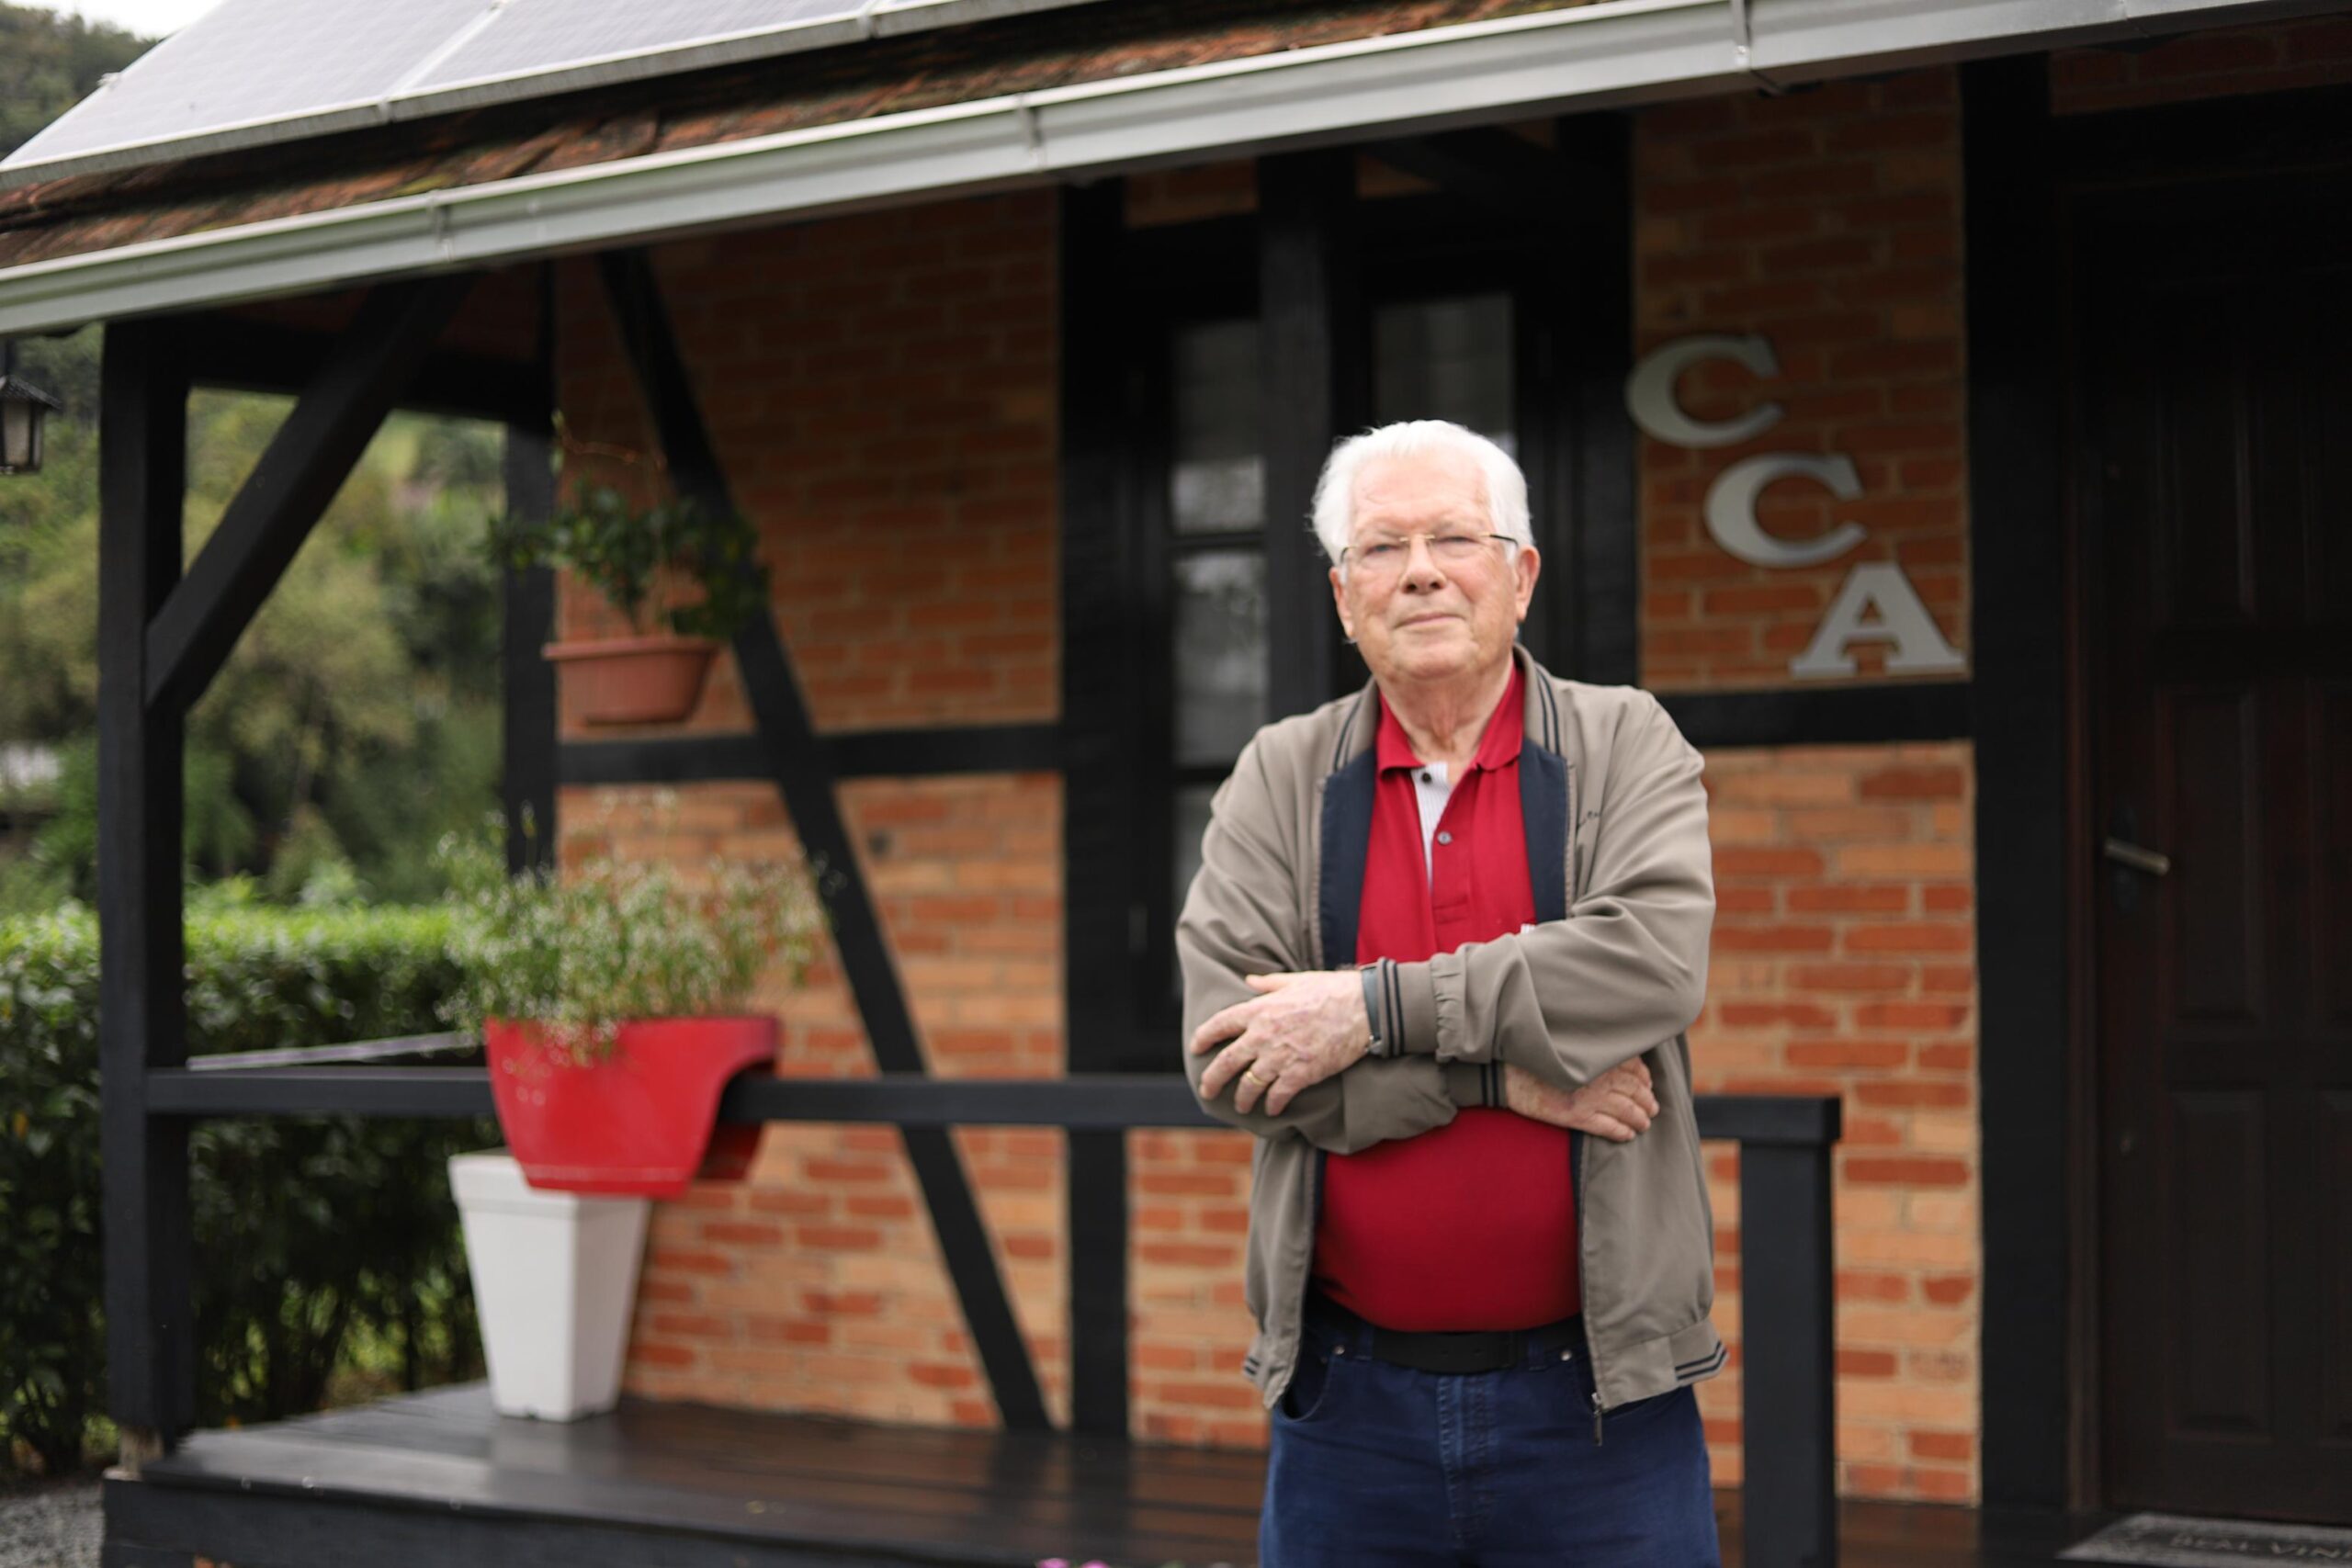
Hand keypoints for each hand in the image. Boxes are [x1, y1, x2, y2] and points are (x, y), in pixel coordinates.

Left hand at [1189, 971, 1371, 1114]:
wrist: (1363, 1009)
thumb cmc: (1331, 991)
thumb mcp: (1296, 981)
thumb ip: (1268, 984)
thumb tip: (1249, 981)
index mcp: (1260, 1009)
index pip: (1220, 1024)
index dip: (1203, 1036)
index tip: (1195, 1047)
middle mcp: (1264, 1034)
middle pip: (1227, 1061)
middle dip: (1212, 1079)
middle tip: (1206, 1090)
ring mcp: (1281, 1056)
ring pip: (1249, 1084)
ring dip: (1242, 1098)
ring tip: (1241, 1105)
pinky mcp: (1301, 1073)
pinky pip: (1278, 1095)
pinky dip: (1272, 1104)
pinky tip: (1271, 1110)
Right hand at [1503, 1059, 1657, 1140]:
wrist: (1506, 1072)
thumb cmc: (1535, 1056)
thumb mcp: (1567, 1047)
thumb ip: (1592, 1051)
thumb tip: (1614, 1058)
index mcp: (1598, 1056)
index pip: (1635, 1068)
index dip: (1645, 1079)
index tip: (1648, 1085)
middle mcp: (1598, 1075)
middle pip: (1635, 1091)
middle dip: (1647, 1102)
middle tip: (1652, 1110)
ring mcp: (1589, 1097)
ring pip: (1627, 1111)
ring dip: (1640, 1119)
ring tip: (1644, 1125)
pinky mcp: (1576, 1116)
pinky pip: (1609, 1127)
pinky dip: (1621, 1132)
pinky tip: (1626, 1136)